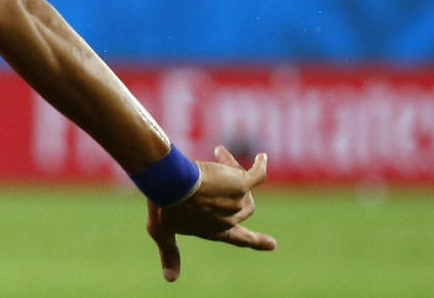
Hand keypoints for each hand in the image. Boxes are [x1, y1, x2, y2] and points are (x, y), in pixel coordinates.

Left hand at [145, 145, 276, 281]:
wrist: (170, 184)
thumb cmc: (163, 206)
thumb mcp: (161, 232)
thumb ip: (169, 253)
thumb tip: (170, 280)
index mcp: (213, 231)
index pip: (238, 239)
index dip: (255, 242)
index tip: (272, 244)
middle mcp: (229, 220)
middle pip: (241, 203)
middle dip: (231, 186)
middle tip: (215, 163)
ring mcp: (238, 202)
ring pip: (244, 185)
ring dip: (232, 168)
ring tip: (216, 153)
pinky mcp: (241, 184)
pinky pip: (258, 175)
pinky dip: (260, 166)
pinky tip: (260, 157)